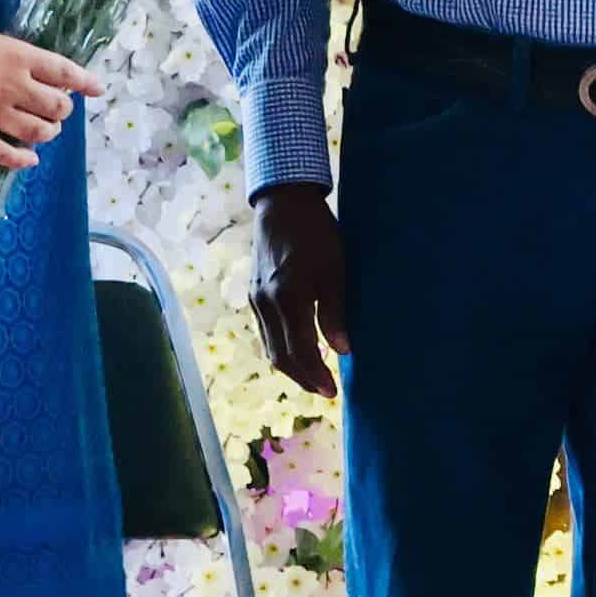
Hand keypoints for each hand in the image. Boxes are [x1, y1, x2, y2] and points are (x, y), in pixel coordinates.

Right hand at [0, 6, 101, 170]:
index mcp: (16, 54)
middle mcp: (10, 85)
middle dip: (61, 108)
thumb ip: (4, 40)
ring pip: (38, 133)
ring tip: (44, 129)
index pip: (65, 72)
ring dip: (47, 132)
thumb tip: (16, 53)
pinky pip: (3, 154)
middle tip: (56, 107)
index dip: (85, 83)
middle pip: (56, 106)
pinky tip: (29, 158)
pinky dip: (21, 159)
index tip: (98, 90)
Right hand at [249, 185, 349, 397]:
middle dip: (303, 378)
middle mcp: (266, 303)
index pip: (300, 351)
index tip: (333, 392)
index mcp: (288, 297)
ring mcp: (255, 299)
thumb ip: (335, 313)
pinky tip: (298, 351)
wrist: (283, 204)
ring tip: (315, 378)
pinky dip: (281, 348)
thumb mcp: (336, 271)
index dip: (316, 375)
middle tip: (326, 391)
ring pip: (270, 346)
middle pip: (280, 356)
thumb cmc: (317, 234)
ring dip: (292, 367)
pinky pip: (266, 331)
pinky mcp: (253, 293)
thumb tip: (342, 351)